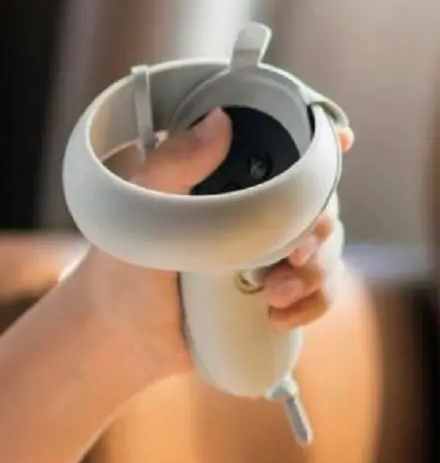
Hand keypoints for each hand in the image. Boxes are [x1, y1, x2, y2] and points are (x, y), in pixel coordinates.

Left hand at [63, 109, 353, 384]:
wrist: (122, 341)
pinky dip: (313, 303)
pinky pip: (320, 291)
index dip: (318, 144)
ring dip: (314, 272)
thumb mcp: (138, 215)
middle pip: (317, 202)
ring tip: (273, 295)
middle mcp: (253, 212)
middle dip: (318, 229)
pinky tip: (277, 316)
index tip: (341, 141)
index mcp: (223, 181)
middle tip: (292, 256)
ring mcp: (268, 254)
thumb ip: (171, 167)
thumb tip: (218, 121)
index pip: (282, 151)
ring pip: (326, 249)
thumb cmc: (121, 271)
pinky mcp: (275, 293)